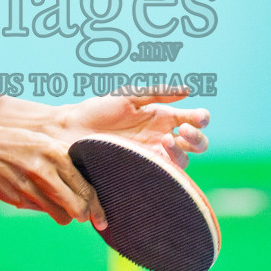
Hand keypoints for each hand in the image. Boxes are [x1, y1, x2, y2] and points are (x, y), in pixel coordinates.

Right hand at [0, 124, 107, 227]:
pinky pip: (40, 211)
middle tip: (86, 218)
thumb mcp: (44, 144)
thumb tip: (86, 185)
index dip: (96, 206)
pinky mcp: (18, 199)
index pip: (85, 187)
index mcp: (56, 154)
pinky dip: (44, 209)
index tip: (101, 218)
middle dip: (85, 215)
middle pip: (77, 205)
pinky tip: (37, 197)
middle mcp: (45, 171)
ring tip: (61, 208)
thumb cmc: (18, 145)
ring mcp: (30, 187)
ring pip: (60, 215)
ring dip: (64, 215)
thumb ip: (65, 160)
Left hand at [57, 89, 210, 168]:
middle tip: (183, 131)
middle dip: (197, 138)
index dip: (201, 120)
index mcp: (162, 118)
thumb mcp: (129, 97)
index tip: (198, 117)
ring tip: (162, 142)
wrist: (70, 131)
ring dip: (180, 153)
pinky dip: (167, 174)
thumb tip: (189, 91)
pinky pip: (162, 179)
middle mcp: (161, 140)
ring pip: (182, 163)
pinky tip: (160, 165)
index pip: (193, 121)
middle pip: (195, 145)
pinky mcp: (140, 174)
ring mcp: (152, 158)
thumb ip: (158, 93)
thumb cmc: (97, 110)